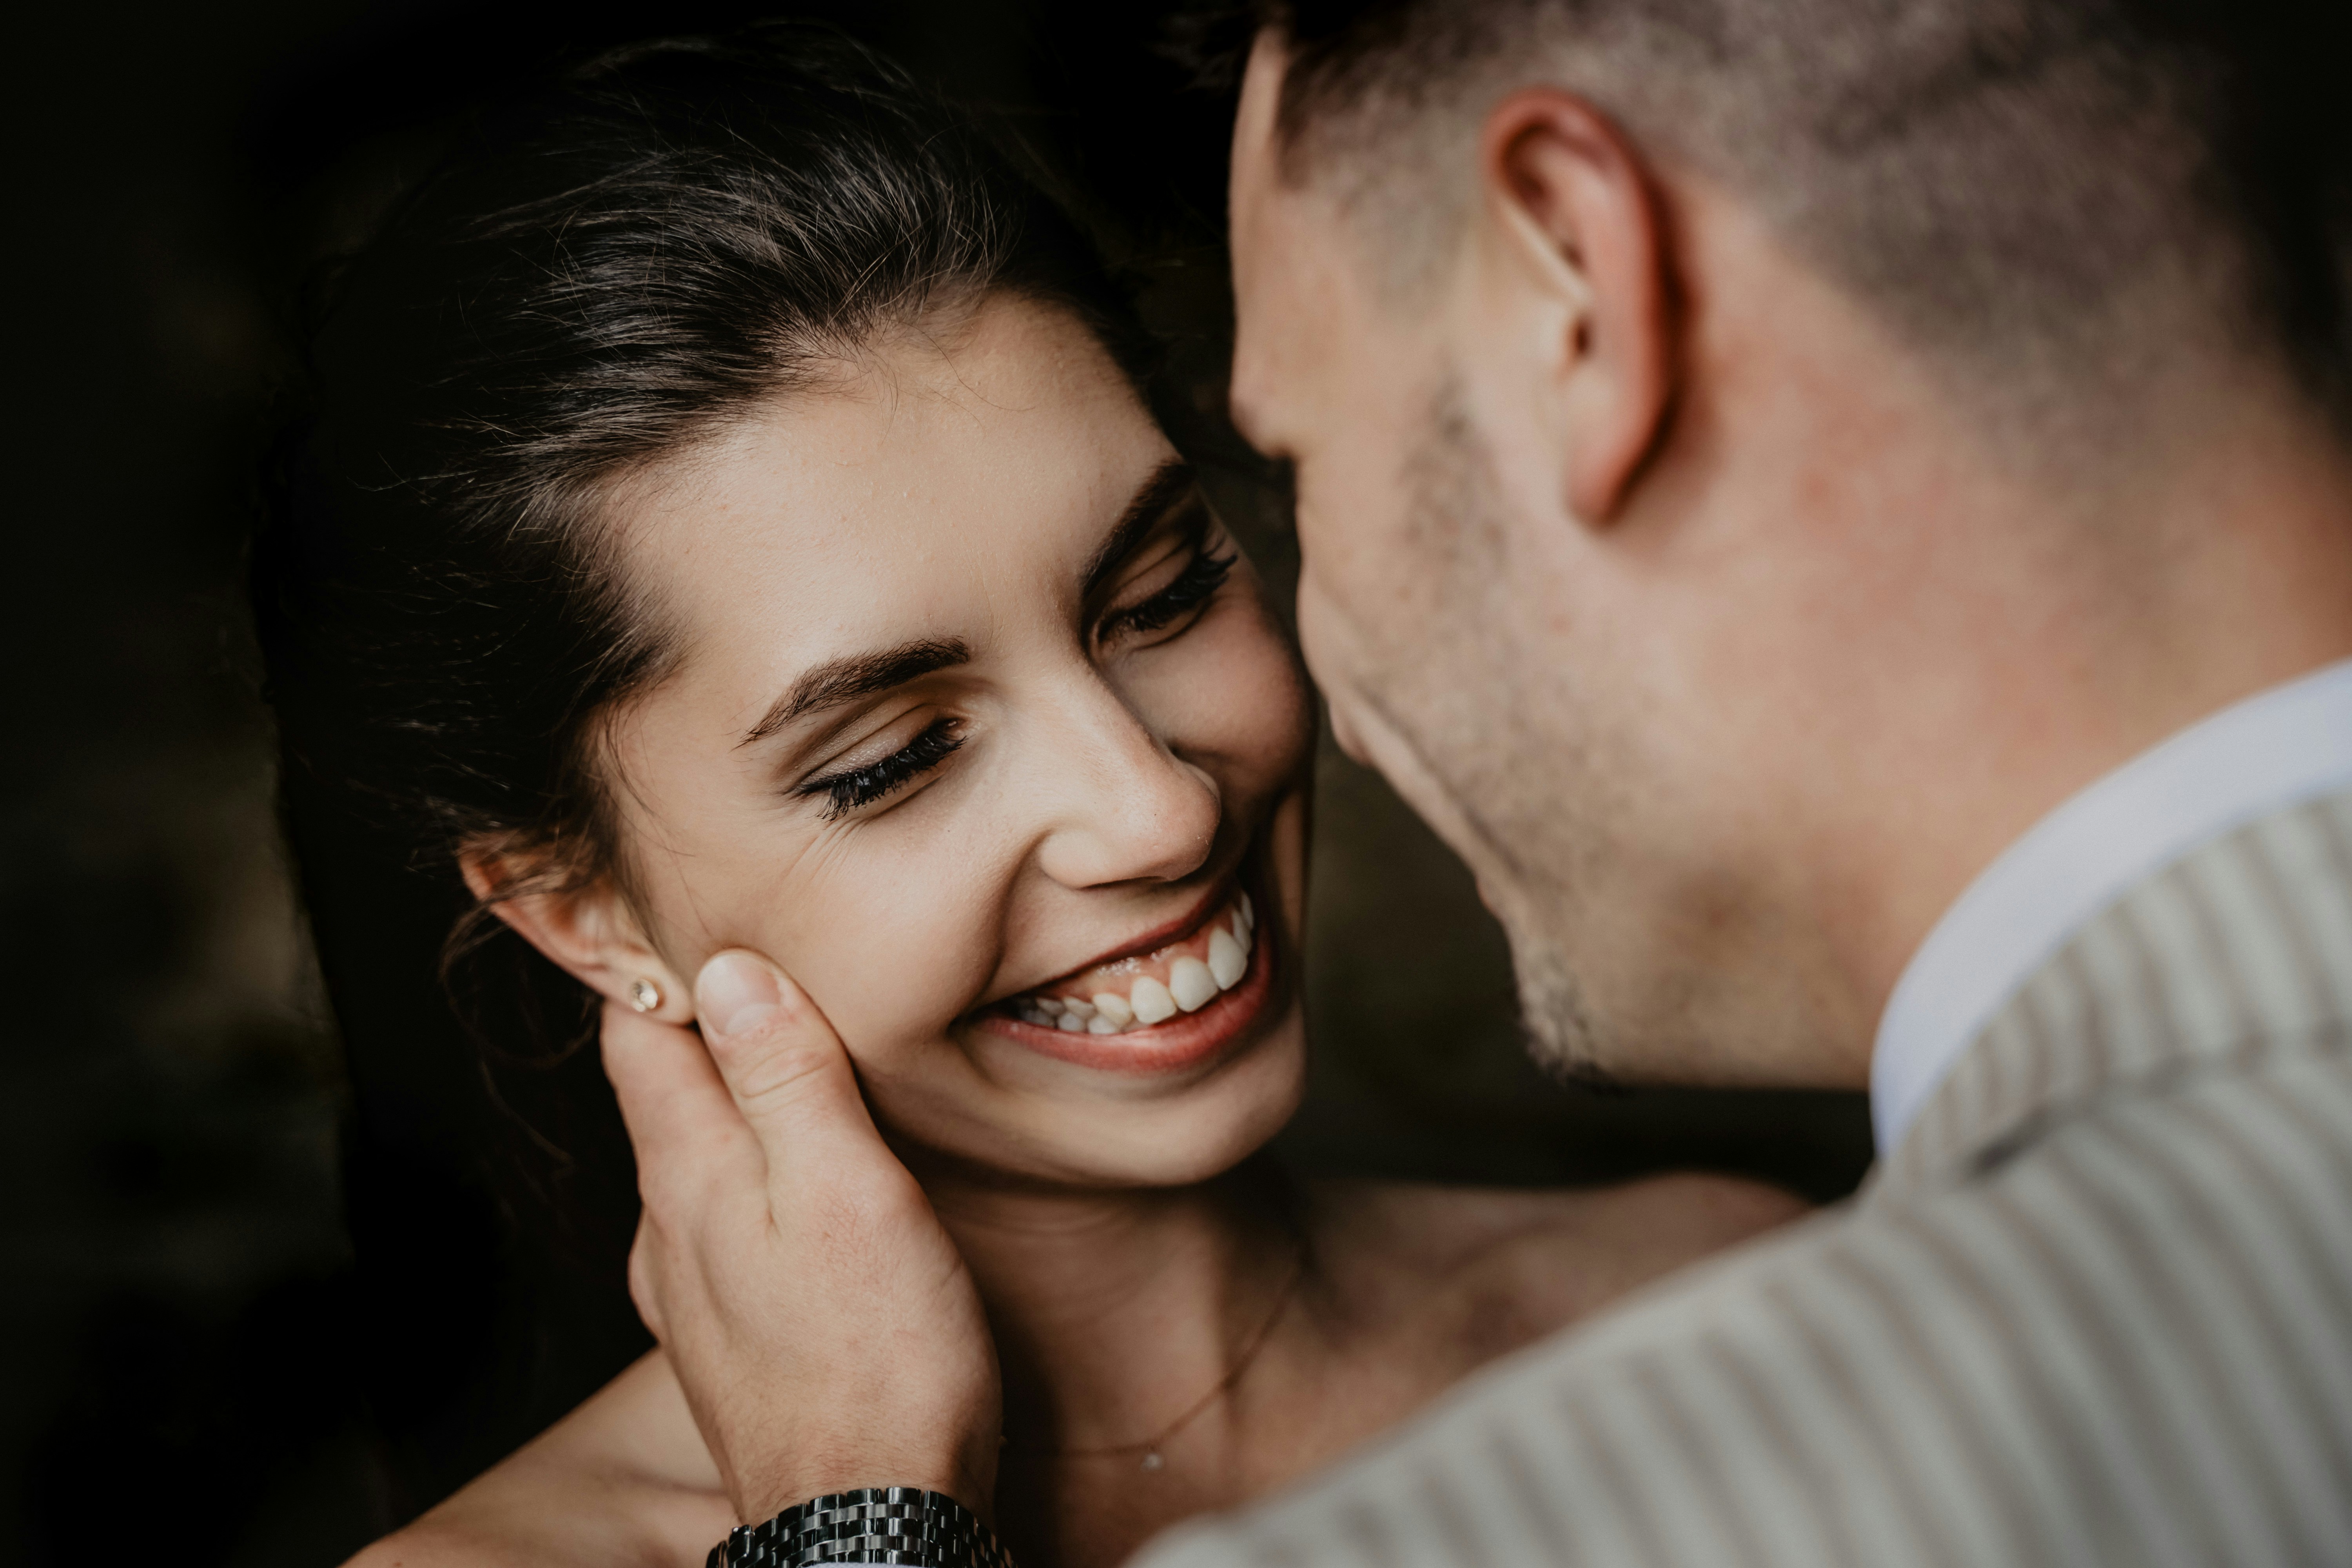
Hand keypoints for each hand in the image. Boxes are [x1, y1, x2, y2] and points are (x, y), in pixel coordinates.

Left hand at [601, 950, 1001, 1524]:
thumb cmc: (878, 1359)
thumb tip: (730, 970)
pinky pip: (723, 1229)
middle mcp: (667, 1233)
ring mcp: (691, 1295)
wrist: (872, 1523)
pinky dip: (752, 1180)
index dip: (656, 963)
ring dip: (730, 1107)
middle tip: (749, 965)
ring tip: (785, 1064)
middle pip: (661, 1094)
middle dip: (697, 1027)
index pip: (637, 1033)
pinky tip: (800, 1190)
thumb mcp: (846, 1189)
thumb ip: (788, 1077)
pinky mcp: (732, 1344)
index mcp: (689, 1177)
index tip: (681, 909)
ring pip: (693, 1164)